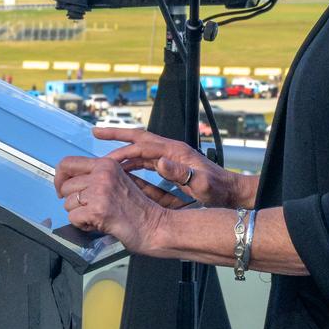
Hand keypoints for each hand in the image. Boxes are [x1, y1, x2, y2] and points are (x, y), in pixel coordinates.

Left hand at [54, 155, 168, 253]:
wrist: (155, 226)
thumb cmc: (137, 209)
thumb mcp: (117, 181)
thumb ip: (95, 177)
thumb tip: (68, 181)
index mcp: (106, 164)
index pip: (67, 163)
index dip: (59, 178)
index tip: (61, 189)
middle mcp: (102, 174)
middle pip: (65, 187)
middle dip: (72, 202)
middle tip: (88, 209)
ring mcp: (100, 192)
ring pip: (67, 203)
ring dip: (78, 214)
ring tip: (97, 216)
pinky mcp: (98, 210)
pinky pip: (73, 218)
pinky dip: (82, 225)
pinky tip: (98, 224)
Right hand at [90, 126, 241, 207]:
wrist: (232, 194)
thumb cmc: (220, 191)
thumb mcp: (202, 184)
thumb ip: (183, 174)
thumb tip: (160, 162)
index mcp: (175, 151)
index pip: (142, 142)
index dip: (121, 143)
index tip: (102, 145)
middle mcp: (171, 152)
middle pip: (138, 141)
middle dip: (117, 137)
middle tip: (95, 134)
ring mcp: (171, 160)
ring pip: (140, 153)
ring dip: (122, 154)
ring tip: (102, 159)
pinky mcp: (172, 169)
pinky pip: (147, 165)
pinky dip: (132, 167)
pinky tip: (122, 174)